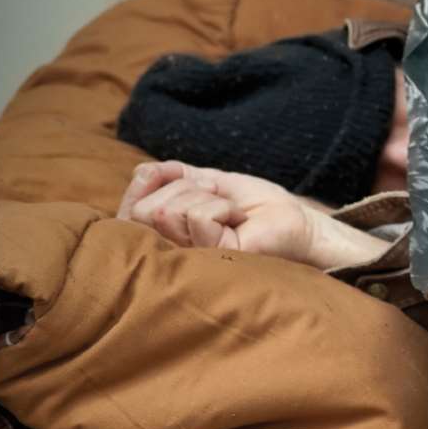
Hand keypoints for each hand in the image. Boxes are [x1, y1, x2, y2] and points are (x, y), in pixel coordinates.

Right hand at [116, 162, 386, 269]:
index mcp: (166, 232)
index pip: (130, 207)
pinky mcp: (212, 257)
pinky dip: (221, 207)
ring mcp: (190, 257)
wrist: (297, 222)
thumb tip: (142, 171)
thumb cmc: (257, 207)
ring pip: (170, 210)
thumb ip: (175, 175)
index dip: (148, 182)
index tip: (187, 180)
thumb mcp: (211, 181)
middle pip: (146, 209)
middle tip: (217, 201)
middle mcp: (172, 249)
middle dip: (186, 189)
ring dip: (208, 198)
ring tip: (230, 212)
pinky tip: (237, 220)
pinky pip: (198, 217)